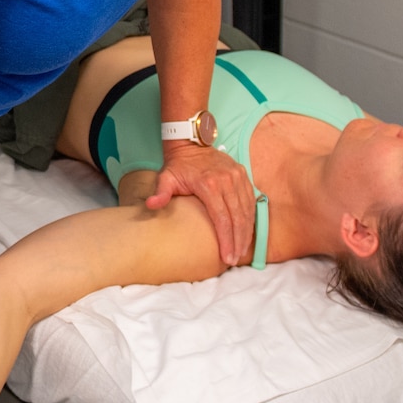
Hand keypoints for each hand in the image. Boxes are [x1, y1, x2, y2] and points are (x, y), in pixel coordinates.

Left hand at [147, 141, 255, 266]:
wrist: (191, 143)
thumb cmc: (178, 166)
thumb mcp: (166, 178)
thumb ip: (160, 193)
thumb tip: (151, 205)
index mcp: (209, 184)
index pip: (222, 218)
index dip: (226, 239)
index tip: (226, 257)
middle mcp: (227, 180)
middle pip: (238, 217)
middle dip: (238, 241)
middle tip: (235, 259)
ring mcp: (237, 177)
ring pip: (247, 210)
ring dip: (247, 232)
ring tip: (242, 251)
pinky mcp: (243, 174)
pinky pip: (251, 200)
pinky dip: (251, 218)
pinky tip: (248, 232)